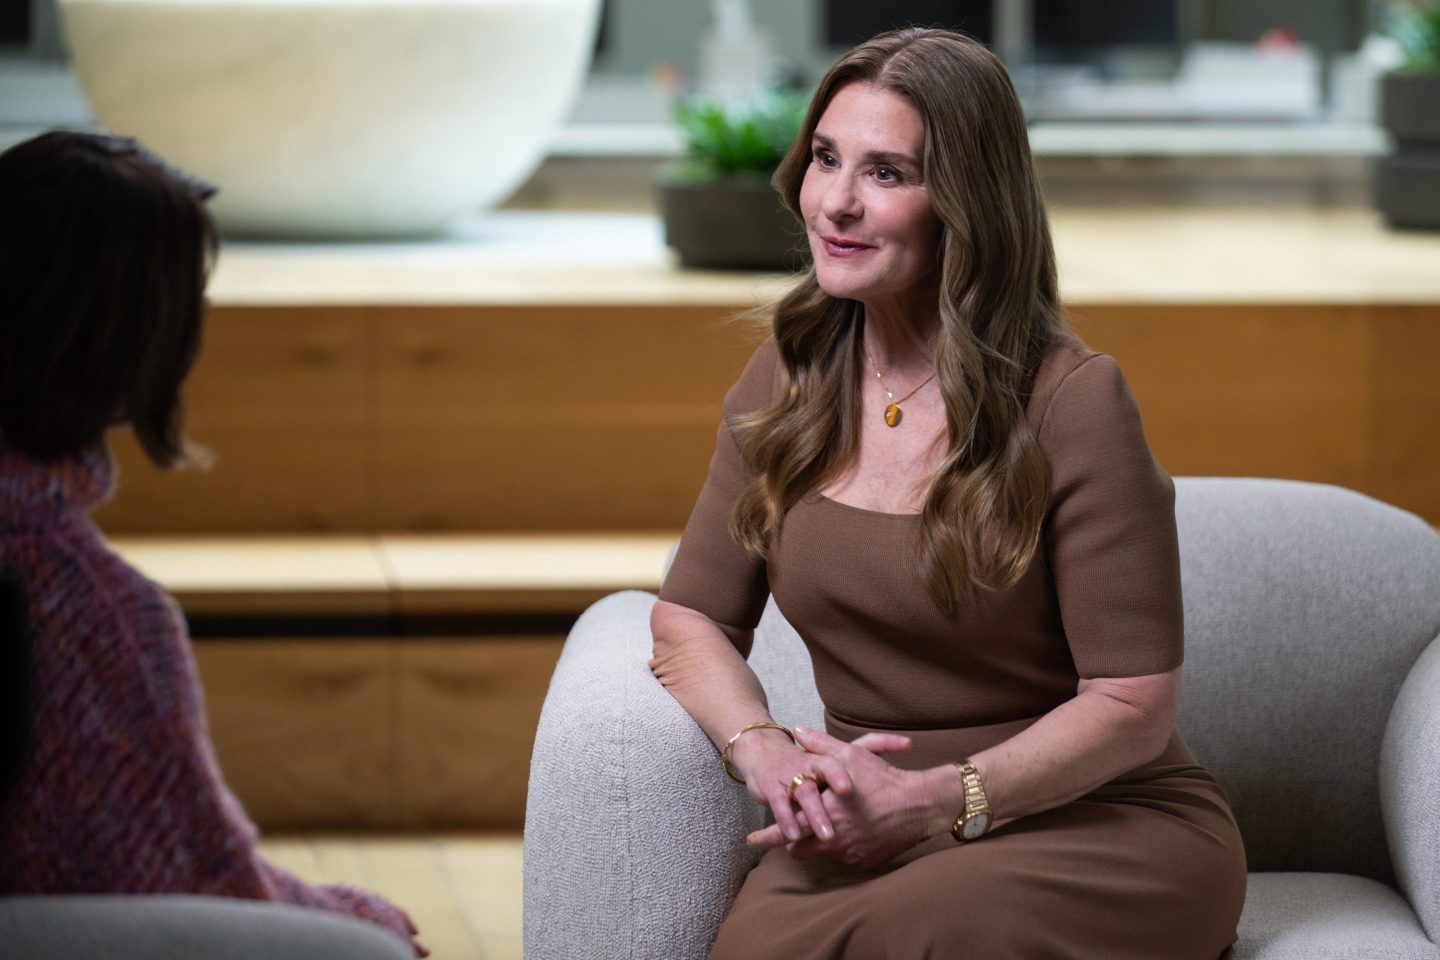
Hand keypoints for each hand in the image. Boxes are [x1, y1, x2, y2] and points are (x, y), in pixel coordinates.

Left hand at [745, 725, 931, 868]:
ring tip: (817, 830)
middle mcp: (834, 839)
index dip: (766, 837)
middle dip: (790, 843)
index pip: (785, 832)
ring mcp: (851, 853)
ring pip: (822, 855)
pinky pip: (846, 857)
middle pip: (799, 850)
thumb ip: (819, 745)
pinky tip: (849, 832)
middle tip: (782, 837)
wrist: (921, 806)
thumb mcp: (850, 755)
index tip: (751, 840)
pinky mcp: (866, 861)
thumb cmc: (884, 780)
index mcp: (824, 814)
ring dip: (816, 844)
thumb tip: (796, 731)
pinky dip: (842, 846)